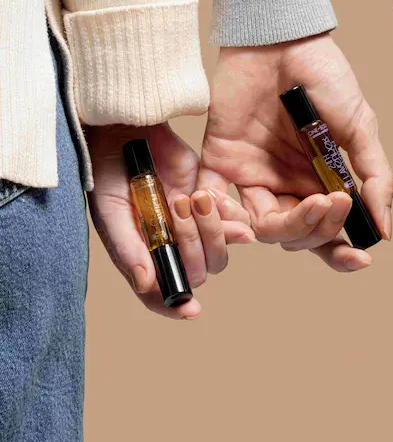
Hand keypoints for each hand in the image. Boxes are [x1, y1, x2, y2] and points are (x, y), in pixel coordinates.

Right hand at [87, 123, 253, 319]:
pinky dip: (227, 214)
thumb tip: (146, 285)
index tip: (191, 309)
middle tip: (175, 204)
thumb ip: (128, 249)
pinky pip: (233, 224)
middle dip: (192, 243)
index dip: (176, 306)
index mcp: (143, 256)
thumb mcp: (111, 211)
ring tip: (192, 196)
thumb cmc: (109, 174)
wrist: (128, 131)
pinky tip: (207, 195)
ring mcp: (191, 227)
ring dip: (211, 229)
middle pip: (198, 272)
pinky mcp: (208, 205)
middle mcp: (170, 248)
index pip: (162, 293)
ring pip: (218, 252)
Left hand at [199, 33, 392, 271]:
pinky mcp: (220, 160)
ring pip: (260, 226)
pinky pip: (214, 201)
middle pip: (295, 234)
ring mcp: (251, 175)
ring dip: (284, 226)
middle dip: (317, 229)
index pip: (325, 231)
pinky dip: (223, 217)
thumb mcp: (360, 126)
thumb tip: (384, 228)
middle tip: (333, 202)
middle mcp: (284, 185)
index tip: (359, 258)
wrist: (282, 38)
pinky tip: (242, 219)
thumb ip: (373, 177)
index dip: (340, 252)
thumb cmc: (323, 77)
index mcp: (317, 182)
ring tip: (309, 205)